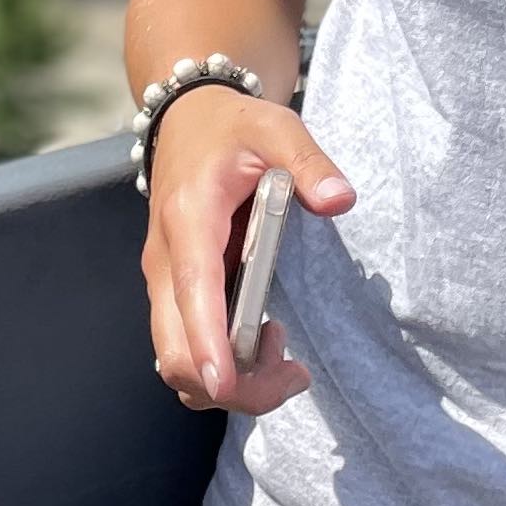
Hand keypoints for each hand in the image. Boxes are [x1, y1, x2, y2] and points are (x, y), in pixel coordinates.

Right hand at [140, 84, 354, 414]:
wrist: (187, 120)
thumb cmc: (232, 128)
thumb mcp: (275, 127)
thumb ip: (308, 162)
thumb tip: (340, 200)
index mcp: (190, 220)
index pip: (193, 293)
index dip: (208, 343)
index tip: (227, 384)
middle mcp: (166, 262)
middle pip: (176, 352)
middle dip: (233, 385)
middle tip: (293, 371)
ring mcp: (164, 283)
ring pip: (176, 363)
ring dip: (231, 381)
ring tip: (281, 346)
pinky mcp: (172, 294)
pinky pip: (185, 352)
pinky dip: (223, 366)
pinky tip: (261, 336)